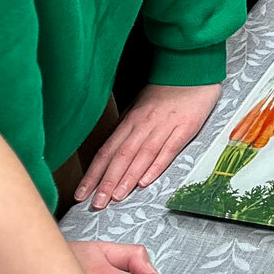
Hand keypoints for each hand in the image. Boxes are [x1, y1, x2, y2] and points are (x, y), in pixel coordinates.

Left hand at [74, 83, 222, 209]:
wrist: (192, 70)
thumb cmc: (165, 91)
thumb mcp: (140, 107)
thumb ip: (127, 130)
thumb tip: (110, 153)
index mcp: (130, 120)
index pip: (107, 150)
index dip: (93, 174)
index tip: (81, 194)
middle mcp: (144, 124)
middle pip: (121, 155)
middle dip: (107, 181)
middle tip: (95, 204)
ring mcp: (164, 126)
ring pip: (142, 155)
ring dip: (127, 177)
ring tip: (115, 198)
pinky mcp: (185, 128)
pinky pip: (169, 149)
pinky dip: (156, 166)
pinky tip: (145, 181)